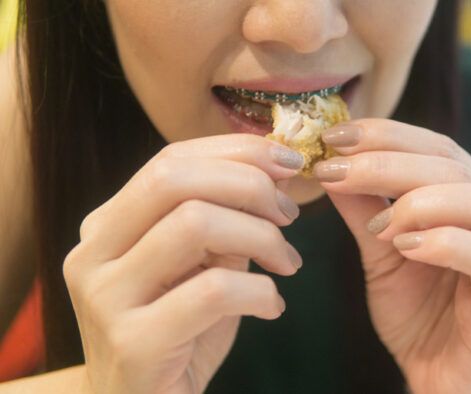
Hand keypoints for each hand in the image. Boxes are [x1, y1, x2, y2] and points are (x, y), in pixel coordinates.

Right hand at [63, 134, 305, 393]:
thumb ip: (222, 221)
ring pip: (193, 224)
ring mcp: (105, 298)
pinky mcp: (132, 343)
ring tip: (288, 263)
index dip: (237, 151)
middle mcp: (93, 253)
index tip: (287, 164)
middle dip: (248, 185)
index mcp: (107, 225)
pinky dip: (260, 291)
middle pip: (174, 179)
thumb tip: (272, 172)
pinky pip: (212, 291)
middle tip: (289, 215)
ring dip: (262, 237)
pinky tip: (272, 306)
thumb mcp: (199, 266)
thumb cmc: (178, 333)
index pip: (170, 160)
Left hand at [315, 120, 470, 393]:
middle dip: (389, 162)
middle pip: (457, 166)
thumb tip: (331, 161)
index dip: (387, 135)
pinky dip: (445, 244)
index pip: (440, 147)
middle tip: (337, 172)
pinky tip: (406, 249)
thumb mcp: (381, 252)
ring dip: (422, 203)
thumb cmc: (417, 314)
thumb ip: (364, 208)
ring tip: (381, 228)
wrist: (438, 379)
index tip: (334, 137)